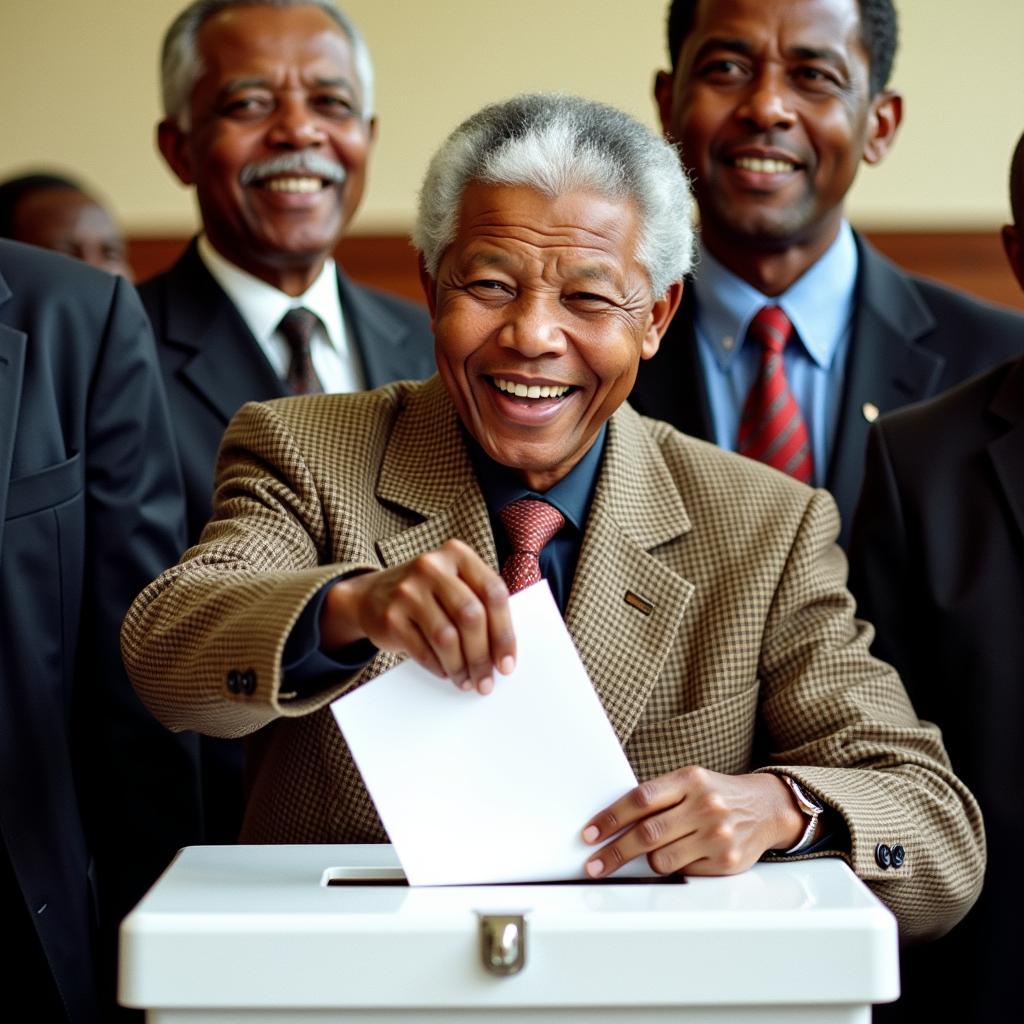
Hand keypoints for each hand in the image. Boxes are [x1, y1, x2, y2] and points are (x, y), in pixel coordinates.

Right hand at [320, 539, 514, 693]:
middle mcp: (432, 566)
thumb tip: (504, 652)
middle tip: (487, 681)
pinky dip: (439, 667)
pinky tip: (447, 673)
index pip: (493, 592)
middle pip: (471, 616)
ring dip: (461, 666)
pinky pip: (422, 650)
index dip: (504, 632)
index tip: (507, 663)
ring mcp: (408, 590)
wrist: (369, 596)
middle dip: (483, 655)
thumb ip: (480, 603)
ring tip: (467, 681)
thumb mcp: (453, 584)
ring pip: (446, 637)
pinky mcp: (390, 616)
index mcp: (457, 553)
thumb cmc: (425, 595)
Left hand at [581, 767, 804, 877]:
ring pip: (662, 859)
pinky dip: (674, 869)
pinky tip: (683, 857)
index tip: (589, 834)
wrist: (766, 808)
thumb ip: (658, 798)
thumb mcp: (690, 782)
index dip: (610, 818)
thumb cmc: (716, 795)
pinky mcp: (727, 861)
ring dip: (648, 862)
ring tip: (651, 855)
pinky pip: (684, 873)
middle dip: (614, 852)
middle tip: (594, 864)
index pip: (640, 799)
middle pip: (647, 833)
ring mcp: (718, 834)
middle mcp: (705, 805)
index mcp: (690, 780)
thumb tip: (612, 823)